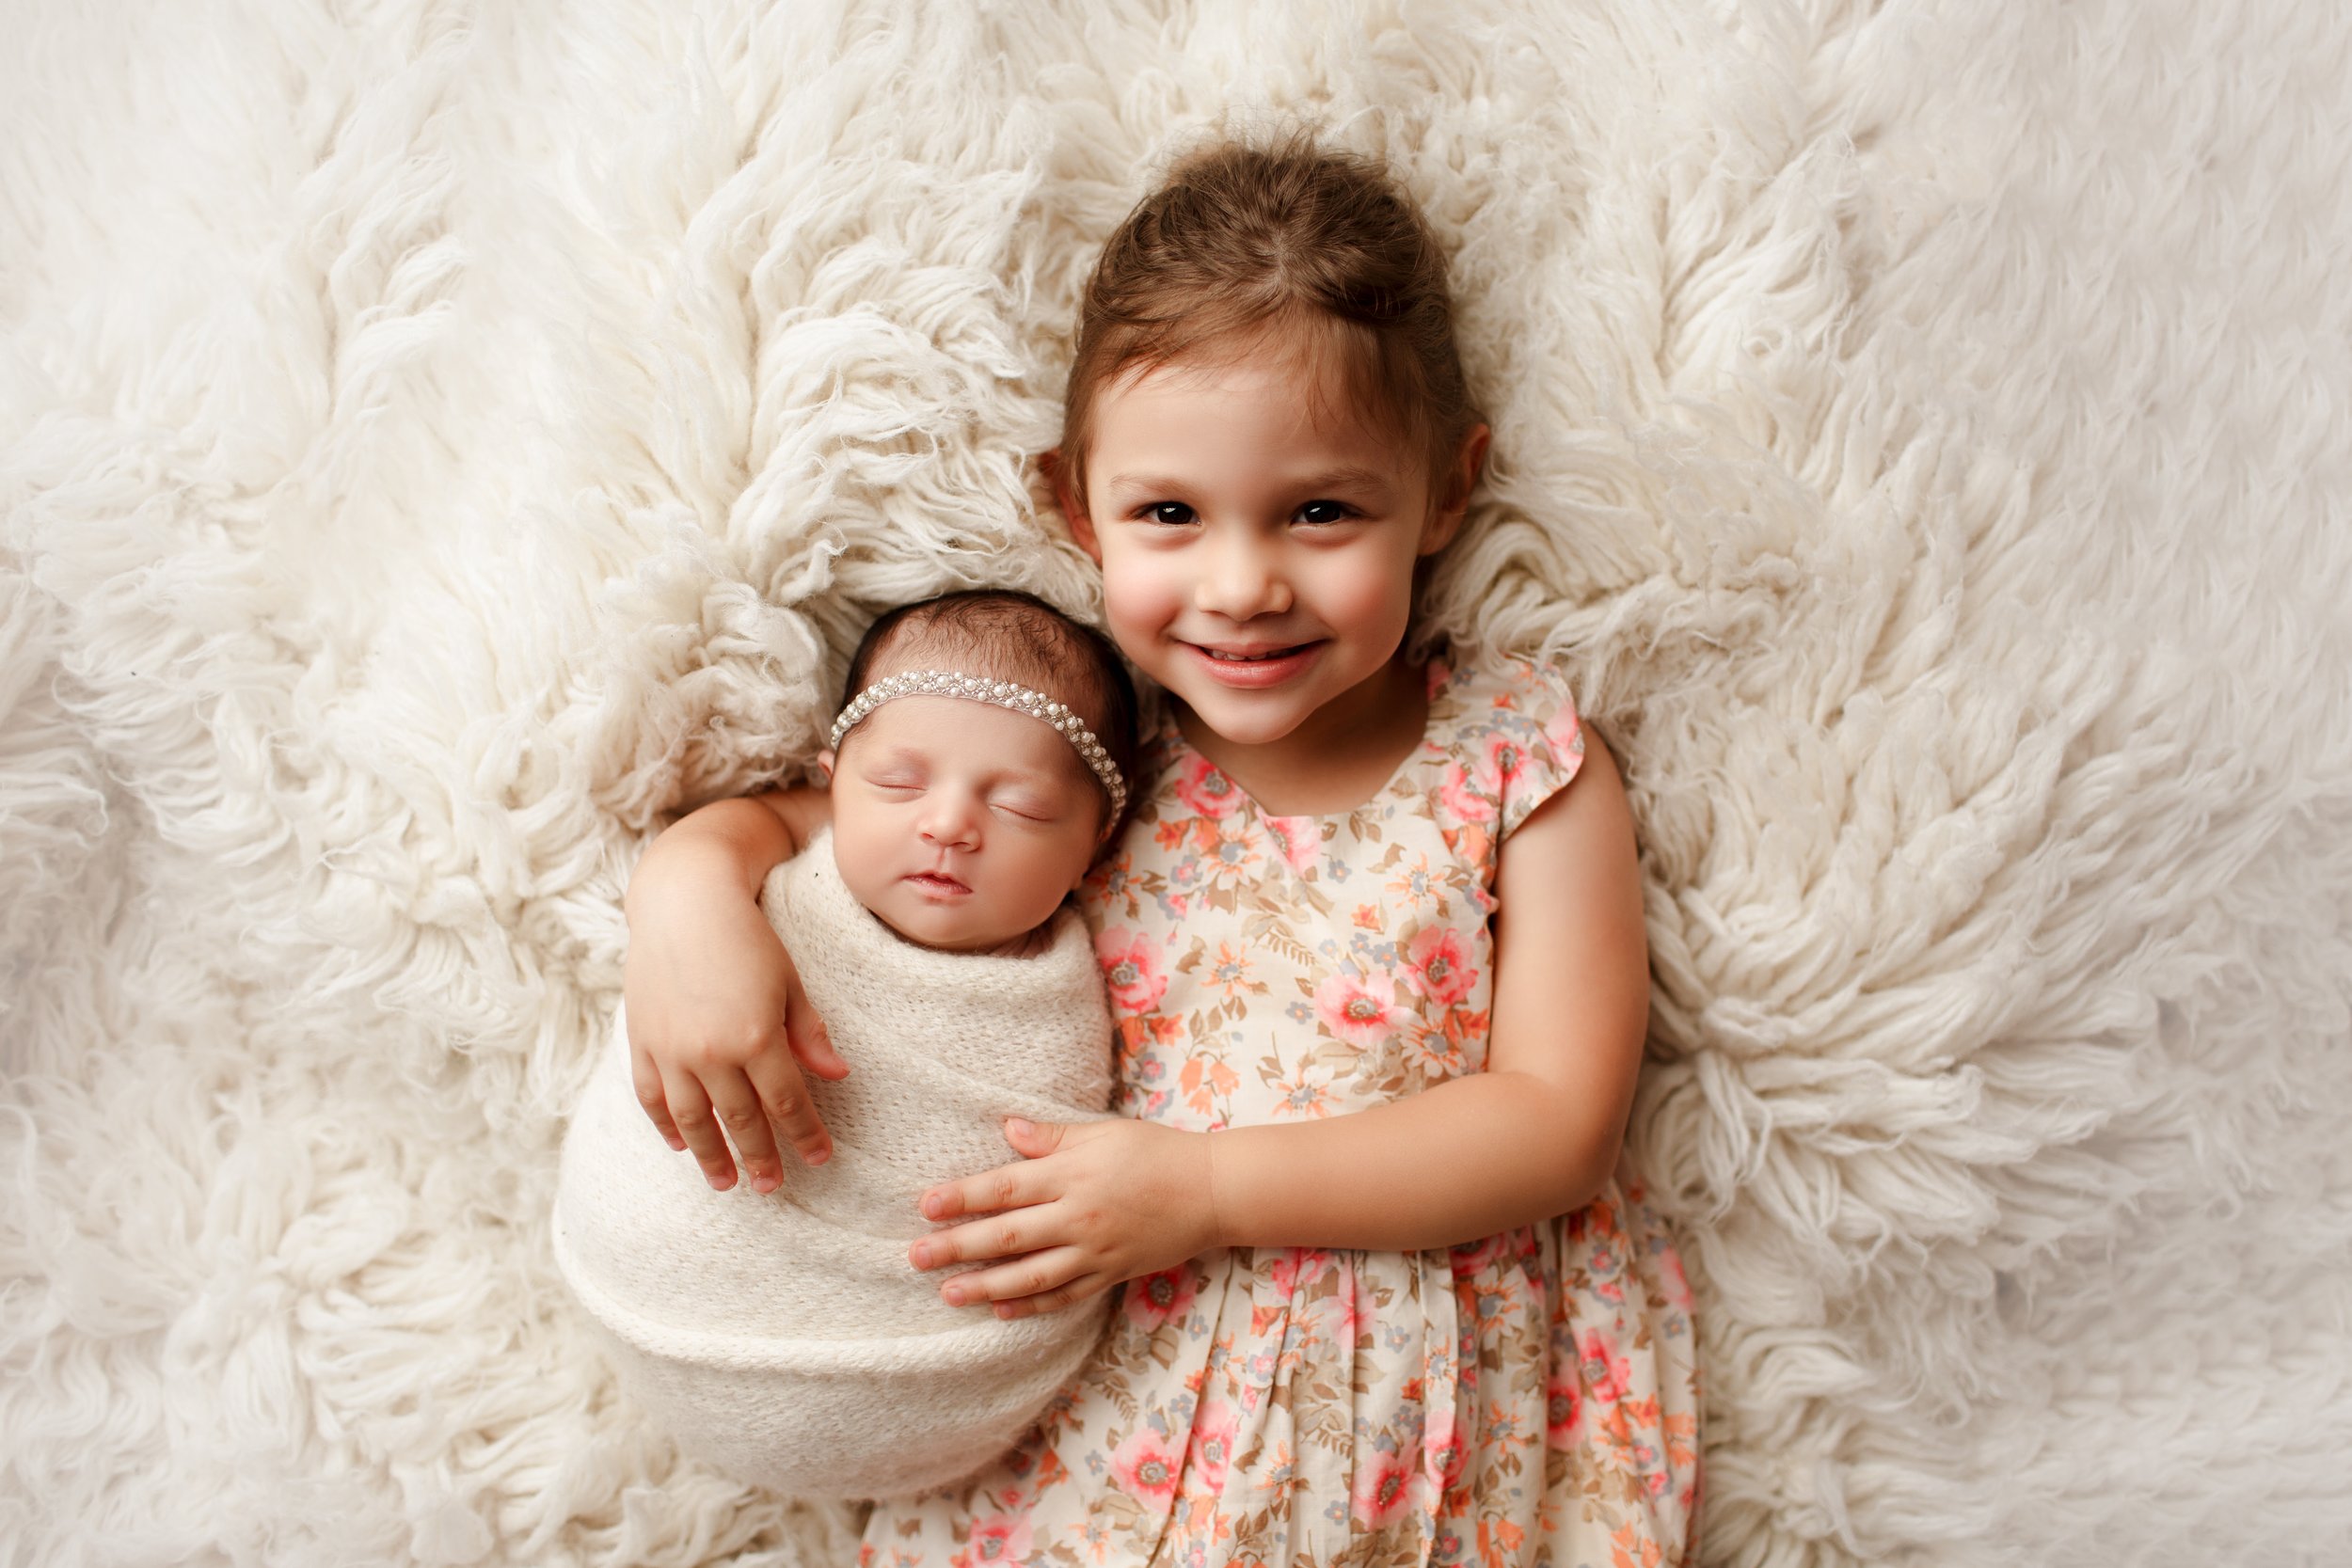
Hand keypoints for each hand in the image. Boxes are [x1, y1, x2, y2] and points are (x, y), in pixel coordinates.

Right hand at [622, 804, 846, 1192]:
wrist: (684, 900)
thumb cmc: (747, 937)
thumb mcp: (789, 981)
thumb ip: (809, 1032)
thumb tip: (838, 1075)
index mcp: (756, 1037)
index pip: (786, 1103)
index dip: (804, 1135)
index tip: (820, 1159)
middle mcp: (711, 1052)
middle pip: (740, 1120)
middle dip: (760, 1158)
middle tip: (772, 1187)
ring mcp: (671, 1050)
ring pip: (692, 1120)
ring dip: (711, 1156)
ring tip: (726, 1183)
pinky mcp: (642, 1042)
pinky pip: (652, 1097)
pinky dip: (665, 1126)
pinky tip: (681, 1145)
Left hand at [906, 1117, 1217, 1318]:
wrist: (1212, 1190)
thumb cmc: (1155, 1151)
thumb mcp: (1103, 1132)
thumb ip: (1051, 1137)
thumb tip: (1006, 1129)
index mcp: (1073, 1174)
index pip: (1005, 1187)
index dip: (962, 1197)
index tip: (925, 1205)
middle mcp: (1079, 1217)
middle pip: (1007, 1236)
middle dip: (957, 1247)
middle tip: (916, 1257)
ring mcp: (1094, 1252)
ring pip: (1030, 1276)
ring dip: (985, 1286)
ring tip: (948, 1291)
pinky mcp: (1110, 1275)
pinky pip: (1063, 1296)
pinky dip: (1031, 1307)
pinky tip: (1000, 1310)